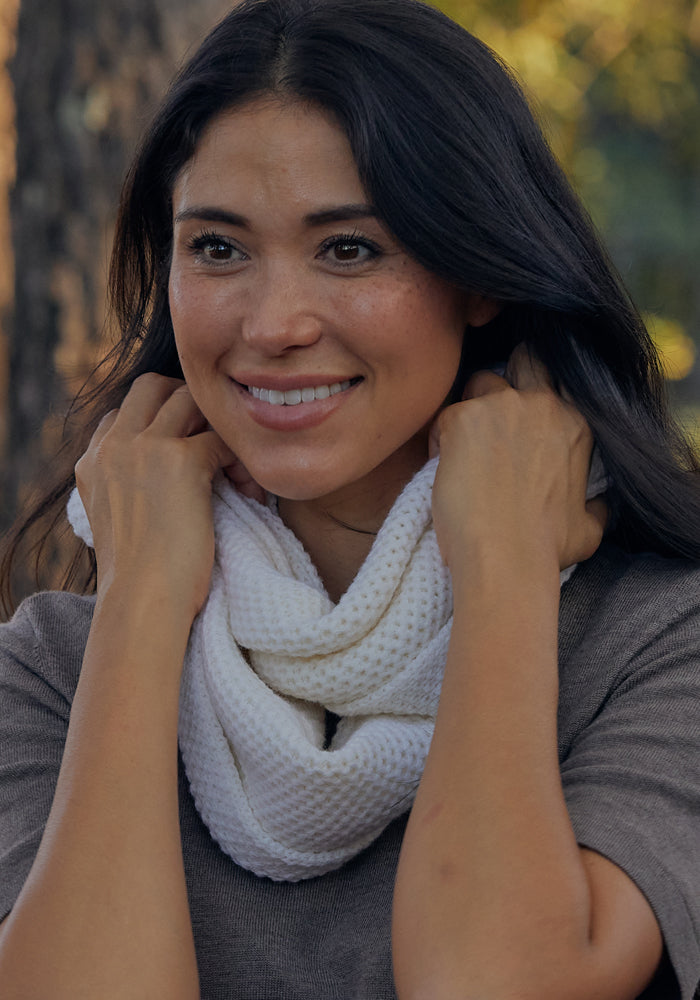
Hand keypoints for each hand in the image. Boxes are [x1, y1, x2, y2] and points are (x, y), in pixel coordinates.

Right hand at [75, 373, 257, 617]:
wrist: (142, 602)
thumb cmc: (139, 576)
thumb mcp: (117, 521)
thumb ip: (127, 487)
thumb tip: (164, 479)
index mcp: (92, 463)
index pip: (122, 413)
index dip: (158, 422)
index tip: (184, 449)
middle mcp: (112, 447)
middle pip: (151, 386)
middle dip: (185, 400)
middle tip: (211, 438)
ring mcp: (143, 448)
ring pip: (189, 399)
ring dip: (216, 424)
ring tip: (232, 464)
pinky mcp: (180, 460)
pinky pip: (220, 438)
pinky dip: (239, 459)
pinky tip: (247, 488)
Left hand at [429, 347, 606, 573]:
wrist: (506, 558)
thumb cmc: (546, 549)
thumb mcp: (589, 526)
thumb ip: (596, 504)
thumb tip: (603, 504)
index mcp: (575, 423)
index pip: (556, 380)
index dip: (535, 390)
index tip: (521, 416)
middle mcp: (542, 406)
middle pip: (524, 359)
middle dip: (507, 376)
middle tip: (490, 412)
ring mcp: (501, 407)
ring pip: (478, 383)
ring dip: (471, 408)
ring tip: (463, 448)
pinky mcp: (463, 417)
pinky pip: (446, 416)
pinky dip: (442, 439)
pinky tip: (445, 469)